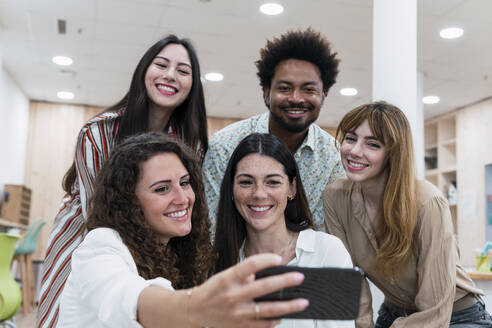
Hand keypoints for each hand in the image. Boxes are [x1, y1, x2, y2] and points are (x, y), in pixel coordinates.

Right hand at [189, 253, 307, 327]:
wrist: (195, 310)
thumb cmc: (213, 290)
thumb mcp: (224, 276)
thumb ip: (244, 274)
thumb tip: (266, 274)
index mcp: (228, 279)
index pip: (250, 265)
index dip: (266, 260)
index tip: (279, 259)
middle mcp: (233, 296)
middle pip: (264, 287)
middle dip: (285, 282)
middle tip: (300, 277)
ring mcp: (238, 313)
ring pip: (268, 310)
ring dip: (288, 306)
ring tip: (303, 302)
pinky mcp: (240, 326)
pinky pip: (263, 325)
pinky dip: (275, 320)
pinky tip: (284, 316)